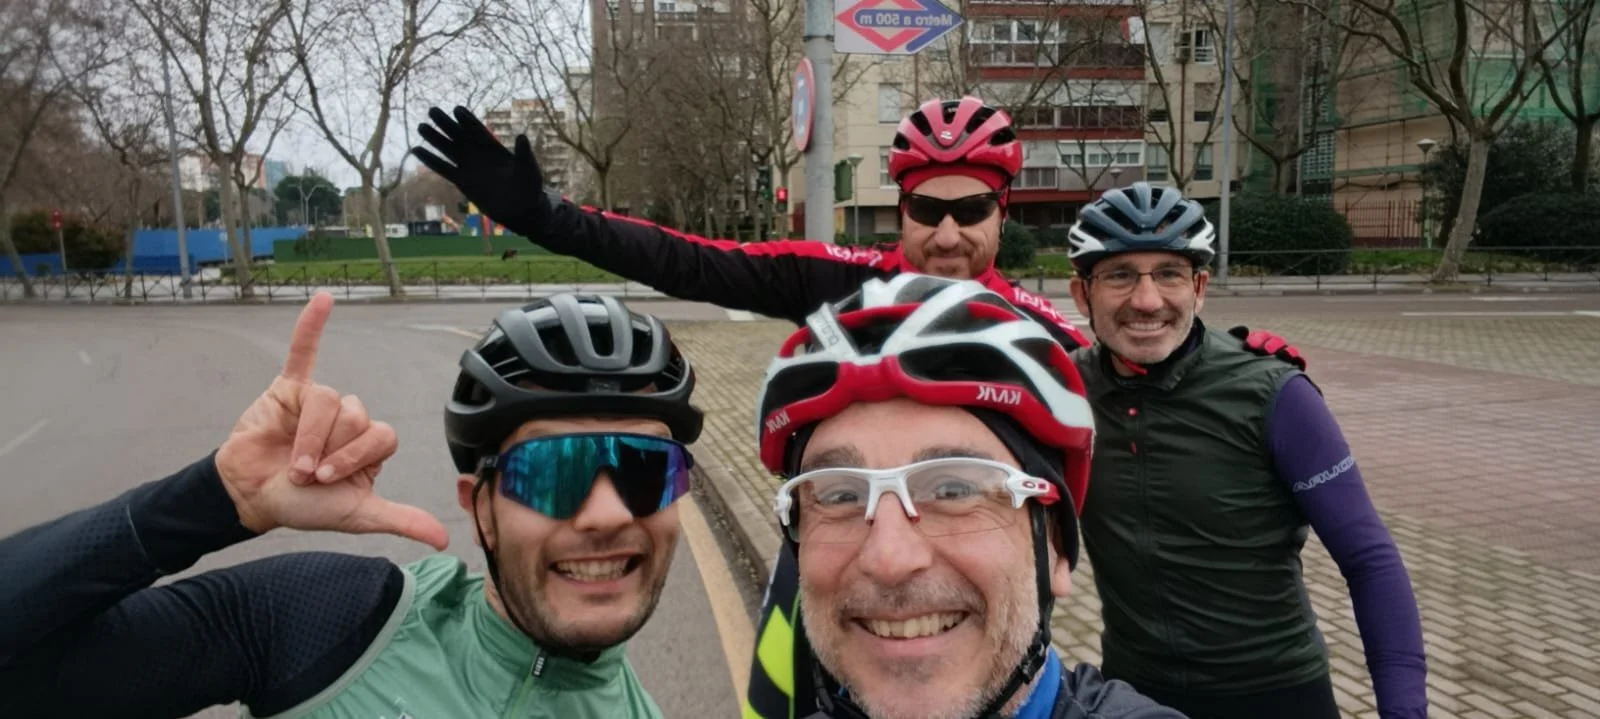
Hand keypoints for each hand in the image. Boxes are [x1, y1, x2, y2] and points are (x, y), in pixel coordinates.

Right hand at [214, 292, 449, 549]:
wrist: (251, 496)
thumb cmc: (304, 506)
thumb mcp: (357, 514)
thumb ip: (400, 519)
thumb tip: (443, 541)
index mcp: (371, 443)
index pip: (382, 435)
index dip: (355, 458)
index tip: (328, 481)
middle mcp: (349, 418)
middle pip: (356, 415)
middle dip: (328, 450)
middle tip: (306, 472)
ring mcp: (320, 401)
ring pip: (327, 400)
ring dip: (307, 437)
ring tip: (291, 460)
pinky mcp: (289, 387)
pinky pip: (303, 351)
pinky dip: (311, 325)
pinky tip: (323, 299)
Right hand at [412, 105, 548, 236]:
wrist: (520, 209)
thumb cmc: (529, 187)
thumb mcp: (529, 169)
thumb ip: (524, 154)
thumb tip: (522, 136)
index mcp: (494, 147)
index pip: (477, 130)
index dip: (467, 120)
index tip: (457, 109)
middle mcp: (478, 154)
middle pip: (459, 135)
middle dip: (446, 123)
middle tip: (432, 110)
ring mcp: (469, 167)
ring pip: (449, 149)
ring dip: (435, 138)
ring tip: (421, 126)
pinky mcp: (462, 181)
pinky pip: (444, 168)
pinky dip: (431, 160)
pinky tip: (417, 149)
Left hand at [1229, 325, 1307, 369]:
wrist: (1246, 392)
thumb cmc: (1238, 370)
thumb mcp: (1233, 355)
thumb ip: (1234, 340)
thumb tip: (1244, 329)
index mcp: (1259, 343)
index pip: (1261, 336)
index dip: (1256, 339)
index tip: (1249, 346)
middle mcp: (1273, 349)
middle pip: (1277, 341)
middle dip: (1272, 344)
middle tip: (1265, 351)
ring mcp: (1285, 359)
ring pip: (1290, 350)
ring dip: (1288, 351)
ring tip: (1283, 356)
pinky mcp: (1293, 370)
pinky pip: (1299, 363)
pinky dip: (1299, 361)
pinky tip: (1295, 362)